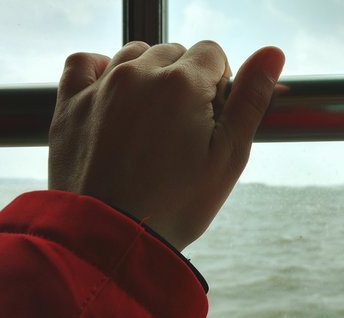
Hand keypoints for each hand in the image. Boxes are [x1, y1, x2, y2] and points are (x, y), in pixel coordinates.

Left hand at [48, 41, 284, 249]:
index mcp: (182, 84)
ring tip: (152, 119)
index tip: (212, 117)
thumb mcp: (229, 156)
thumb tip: (273, 53)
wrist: (112, 239)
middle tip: (184, 127)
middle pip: (174, 53)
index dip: (220, 82)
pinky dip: (101, 69)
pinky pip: (83, 63)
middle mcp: (138, 75)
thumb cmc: (177, 203)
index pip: (212, 53)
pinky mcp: (70, 104)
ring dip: (149, 74)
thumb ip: (251, 99)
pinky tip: (113, 92)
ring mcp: (101, 87)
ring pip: (134, 54)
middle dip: (186, 80)